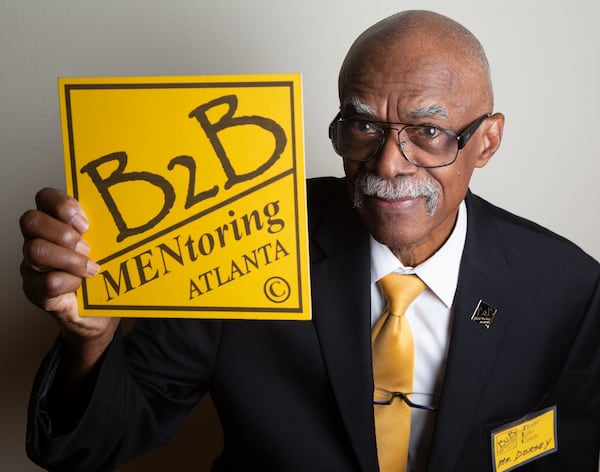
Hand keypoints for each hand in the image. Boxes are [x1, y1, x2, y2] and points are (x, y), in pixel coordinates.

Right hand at [20, 188, 118, 366]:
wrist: (98, 315)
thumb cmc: (102, 276)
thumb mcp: (108, 248)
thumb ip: (109, 230)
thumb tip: (135, 217)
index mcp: (55, 223)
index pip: (44, 197)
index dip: (62, 204)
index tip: (86, 222)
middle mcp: (38, 240)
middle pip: (31, 221)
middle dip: (64, 232)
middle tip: (88, 247)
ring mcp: (33, 266)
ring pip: (35, 250)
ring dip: (69, 259)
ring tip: (91, 268)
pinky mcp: (35, 291)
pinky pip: (46, 282)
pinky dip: (69, 282)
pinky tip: (81, 285)